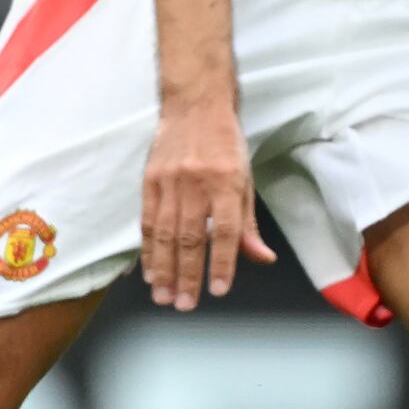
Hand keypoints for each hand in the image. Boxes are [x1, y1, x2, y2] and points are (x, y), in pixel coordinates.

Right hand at [138, 99, 273, 308]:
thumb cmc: (225, 144)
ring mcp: (170, 181)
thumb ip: (248, 223)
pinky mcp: (150, 180)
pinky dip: (147, 248)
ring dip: (164, 269)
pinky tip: (149, 270)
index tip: (217, 290)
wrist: (195, 104)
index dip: (221, 263)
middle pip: (190, 238)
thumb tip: (262, 258)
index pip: (225, 231)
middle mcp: (197, 183)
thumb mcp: (246, 180)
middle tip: (184, 304)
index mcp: (227, 183)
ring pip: (164, 233)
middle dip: (187, 275)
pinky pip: (147, 221)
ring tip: (163, 296)